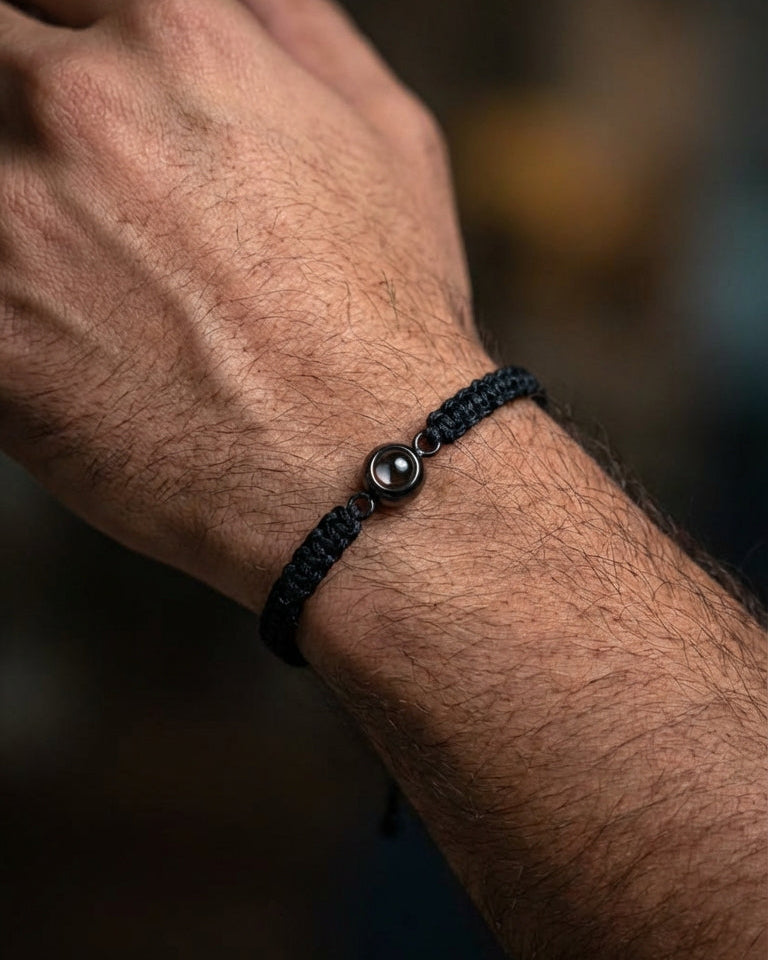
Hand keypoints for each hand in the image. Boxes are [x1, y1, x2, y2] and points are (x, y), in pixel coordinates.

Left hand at [0, 0, 484, 607]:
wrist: (364, 469)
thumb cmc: (388, 322)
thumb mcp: (390, 138)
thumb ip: (301, 33)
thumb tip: (245, 2)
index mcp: (179, 38)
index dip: (60, 34)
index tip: (67, 81)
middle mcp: (80, 108)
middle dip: (17, 102)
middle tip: (65, 179)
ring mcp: (13, 219)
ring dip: (7, 196)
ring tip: (66, 253)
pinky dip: (3, 299)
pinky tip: (63, 325)